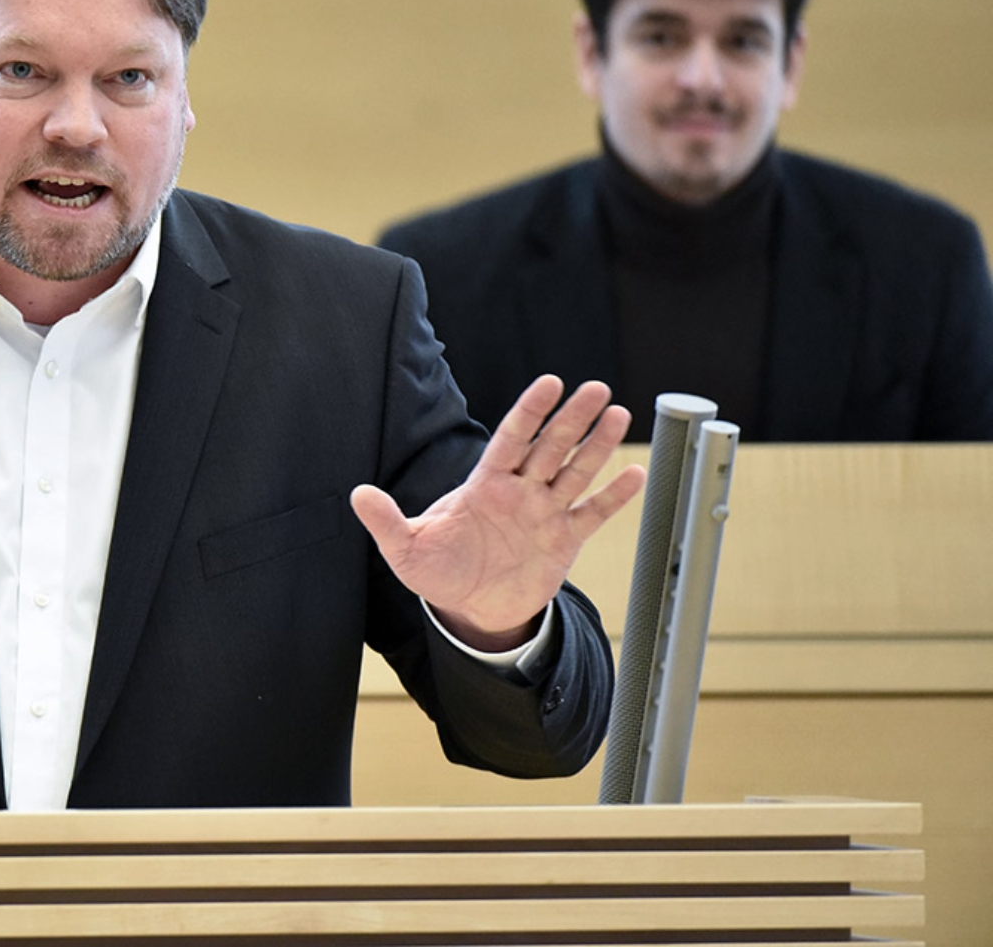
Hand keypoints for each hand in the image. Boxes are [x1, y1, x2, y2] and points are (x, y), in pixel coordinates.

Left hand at [351, 375, 643, 650]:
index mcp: (484, 484)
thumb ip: (385, 520)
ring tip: (618, 413)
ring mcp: (544, 513)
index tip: (550, 383)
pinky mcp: (564, 540)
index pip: (510, 438)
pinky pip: (592, 513)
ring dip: (597, 445)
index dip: (529, 411)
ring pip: (575, 471)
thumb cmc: (438, 571)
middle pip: (549, 447)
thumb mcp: (405, 548)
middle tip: (595, 388)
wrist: (470, 608)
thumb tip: (357, 494)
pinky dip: (614, 496)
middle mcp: (519, 491)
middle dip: (571, 418)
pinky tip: (635, 474)